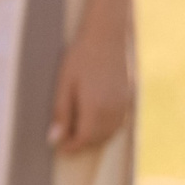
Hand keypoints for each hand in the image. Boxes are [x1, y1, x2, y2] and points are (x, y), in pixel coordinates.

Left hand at [50, 18, 133, 153]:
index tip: (59, 148)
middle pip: (97, 139)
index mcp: (95, 109)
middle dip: (82, 143)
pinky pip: (119, 122)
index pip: (84, 139)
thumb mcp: (65, 84)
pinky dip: (107, 128)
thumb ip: (61, 113)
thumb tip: (54, 139)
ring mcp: (124, 105)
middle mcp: (113, 111)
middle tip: (65, 142)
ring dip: (95, 138)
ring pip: (110, 133)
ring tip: (78, 133)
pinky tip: (96, 122)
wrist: (107, 36)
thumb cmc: (80, 57)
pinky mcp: (129, 98)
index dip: (71, 146)